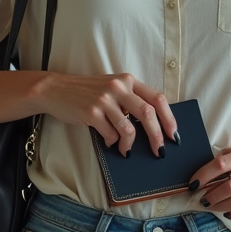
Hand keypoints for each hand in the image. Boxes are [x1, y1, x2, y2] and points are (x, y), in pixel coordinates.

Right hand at [39, 73, 175, 158]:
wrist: (56, 89)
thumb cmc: (87, 92)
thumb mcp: (112, 88)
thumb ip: (131, 99)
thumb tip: (153, 126)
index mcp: (128, 80)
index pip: (157, 98)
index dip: (169, 118)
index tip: (174, 134)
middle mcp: (118, 87)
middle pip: (148, 114)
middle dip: (157, 136)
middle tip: (159, 150)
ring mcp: (104, 99)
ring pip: (129, 128)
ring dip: (130, 145)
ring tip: (127, 151)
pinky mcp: (91, 112)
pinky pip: (111, 134)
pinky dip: (113, 143)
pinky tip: (110, 143)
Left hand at [191, 137, 230, 220]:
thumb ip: (222, 156)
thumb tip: (201, 172)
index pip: (221, 164)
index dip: (204, 175)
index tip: (193, 184)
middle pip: (230, 187)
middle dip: (212, 195)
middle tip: (202, 200)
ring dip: (220, 206)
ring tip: (211, 206)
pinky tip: (227, 213)